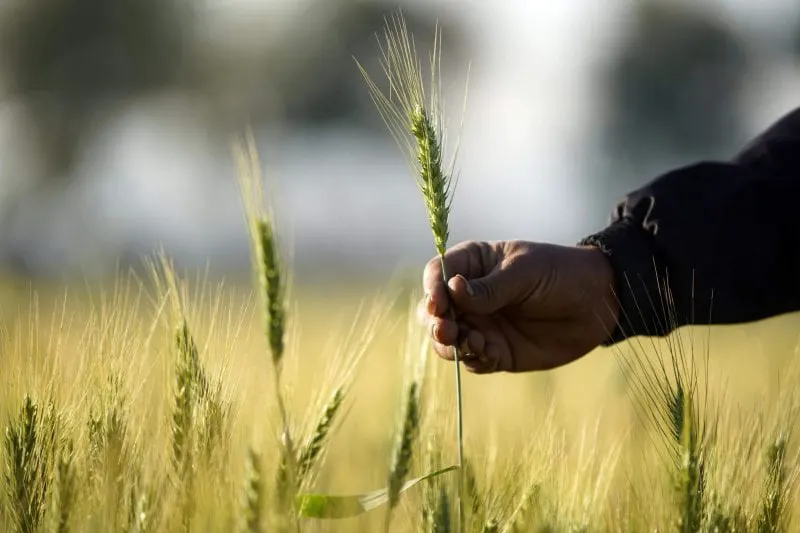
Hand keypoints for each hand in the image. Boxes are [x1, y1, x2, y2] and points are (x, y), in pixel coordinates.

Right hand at [420, 240, 619, 372]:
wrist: (599, 304)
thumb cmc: (561, 273)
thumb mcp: (525, 272)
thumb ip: (490, 287)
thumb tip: (452, 289)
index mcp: (472, 264)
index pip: (437, 273)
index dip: (432, 289)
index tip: (438, 302)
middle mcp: (469, 296)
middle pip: (432, 311)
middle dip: (435, 322)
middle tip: (447, 329)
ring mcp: (480, 324)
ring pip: (447, 340)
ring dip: (451, 344)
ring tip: (472, 342)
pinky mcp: (495, 351)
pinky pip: (472, 360)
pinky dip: (474, 359)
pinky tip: (489, 353)